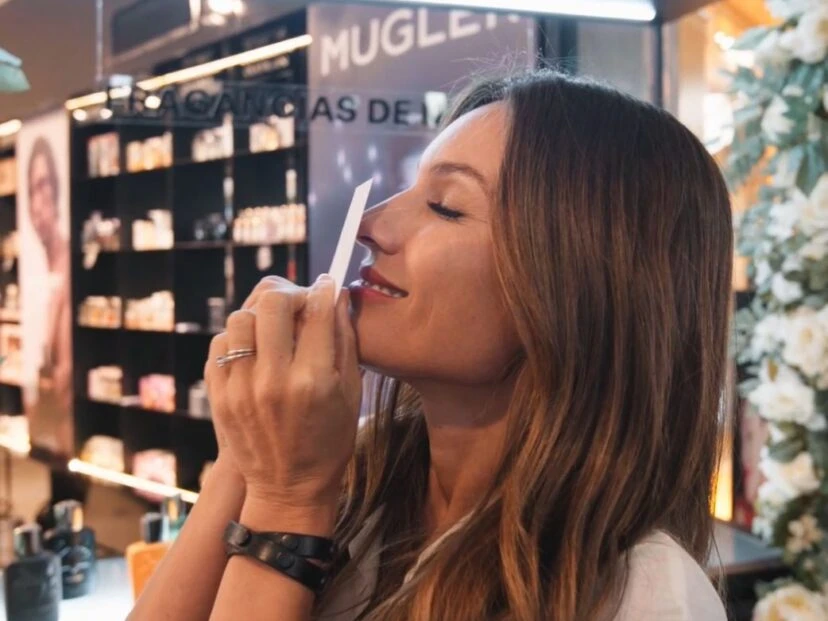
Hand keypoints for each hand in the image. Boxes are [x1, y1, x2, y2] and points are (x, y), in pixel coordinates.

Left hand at [204, 275, 361, 509]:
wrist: (288, 489)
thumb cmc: (329, 442)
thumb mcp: (351, 394)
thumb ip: (344, 342)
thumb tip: (337, 297)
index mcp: (312, 380)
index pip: (316, 312)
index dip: (324, 290)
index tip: (327, 284)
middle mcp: (273, 381)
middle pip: (273, 304)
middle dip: (291, 295)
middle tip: (299, 305)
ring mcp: (240, 388)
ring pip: (241, 319)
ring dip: (261, 316)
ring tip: (274, 329)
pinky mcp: (219, 396)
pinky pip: (219, 344)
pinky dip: (238, 338)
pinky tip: (254, 349)